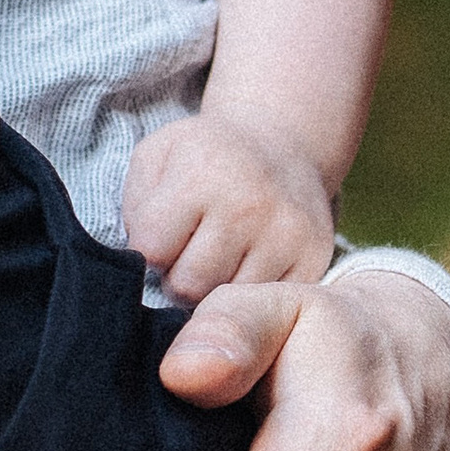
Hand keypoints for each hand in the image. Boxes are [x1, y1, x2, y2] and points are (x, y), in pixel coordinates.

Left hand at [123, 112, 335, 294]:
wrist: (282, 144)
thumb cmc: (205, 157)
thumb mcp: (158, 156)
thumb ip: (136, 204)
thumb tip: (141, 258)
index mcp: (203, 172)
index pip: (152, 248)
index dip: (148, 248)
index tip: (161, 237)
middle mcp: (248, 203)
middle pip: (188, 284)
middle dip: (178, 276)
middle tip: (190, 254)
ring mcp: (285, 233)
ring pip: (226, 302)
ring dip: (213, 289)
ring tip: (218, 259)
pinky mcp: (313, 257)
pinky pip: (264, 306)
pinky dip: (249, 294)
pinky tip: (247, 267)